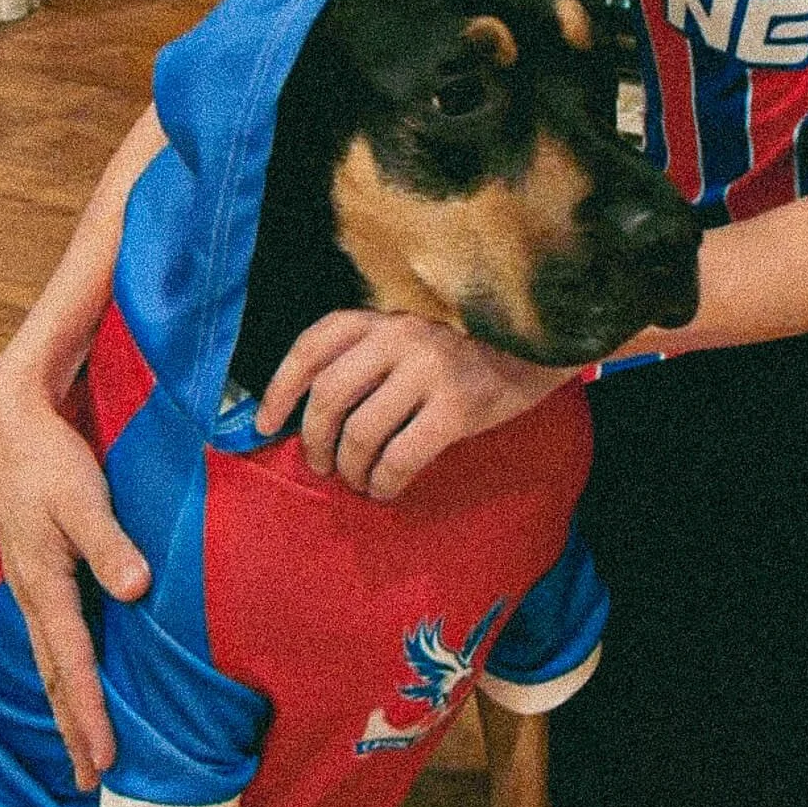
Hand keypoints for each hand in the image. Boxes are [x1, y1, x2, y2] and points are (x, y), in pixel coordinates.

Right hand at [0, 369, 149, 790]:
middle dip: (75, 728)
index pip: (74, 664)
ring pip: (53, 659)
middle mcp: (34, 595)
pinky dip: (68, 670)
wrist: (11, 426)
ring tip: (85, 748)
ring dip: (69, 705)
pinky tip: (78, 679)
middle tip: (93, 782)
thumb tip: (138, 590)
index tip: (105, 760)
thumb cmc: (51, 459)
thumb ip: (111, 544)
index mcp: (44, 585)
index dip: (90, 714)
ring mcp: (33, 586)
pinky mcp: (40, 573)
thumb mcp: (83, 497)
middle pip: (57, 675)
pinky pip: (55, 636)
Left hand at [255, 311, 568, 499]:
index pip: (312, 346)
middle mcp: (401, 335)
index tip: (265, 424)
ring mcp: (429, 370)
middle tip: (320, 465)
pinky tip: (388, 490)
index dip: (280, 388)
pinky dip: (385, 483)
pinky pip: (401, 458)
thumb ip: (371, 354)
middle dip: (313, 441)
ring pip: (360, 434)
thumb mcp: (416, 330)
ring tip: (359, 481)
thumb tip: (313, 414)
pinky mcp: (457, 407)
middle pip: (328, 396)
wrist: (543, 344)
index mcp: (384, 315)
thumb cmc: (470, 345)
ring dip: (350, 469)